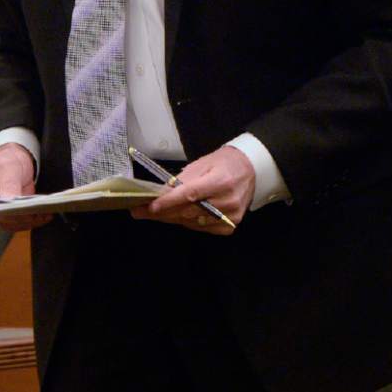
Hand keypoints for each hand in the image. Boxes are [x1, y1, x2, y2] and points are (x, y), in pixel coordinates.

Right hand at [0, 143, 51, 231]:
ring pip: (5, 223)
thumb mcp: (8, 166)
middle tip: (32, 213)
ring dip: (25, 221)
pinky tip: (43, 216)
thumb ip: (8, 183)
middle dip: (13, 216)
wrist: (15, 163)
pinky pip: (15, 224)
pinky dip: (30, 221)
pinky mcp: (3, 218)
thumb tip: (9, 202)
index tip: (9, 207)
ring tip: (43, 214)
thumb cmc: (7, 160)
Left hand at [130, 145, 254, 233]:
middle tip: (139, 211)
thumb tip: (163, 192)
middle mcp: (227, 201)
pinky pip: (202, 228)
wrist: (251, 170)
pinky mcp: (230, 226)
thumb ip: (184, 179)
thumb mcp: (203, 163)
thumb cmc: (223, 163)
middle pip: (188, 211)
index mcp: (220, 181)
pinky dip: (187, 222)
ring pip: (192, 222)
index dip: (169, 202)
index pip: (190, 194)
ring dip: (172, 218)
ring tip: (153, 214)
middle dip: (162, 212)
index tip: (150, 206)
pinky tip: (176, 216)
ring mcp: (230, 216)